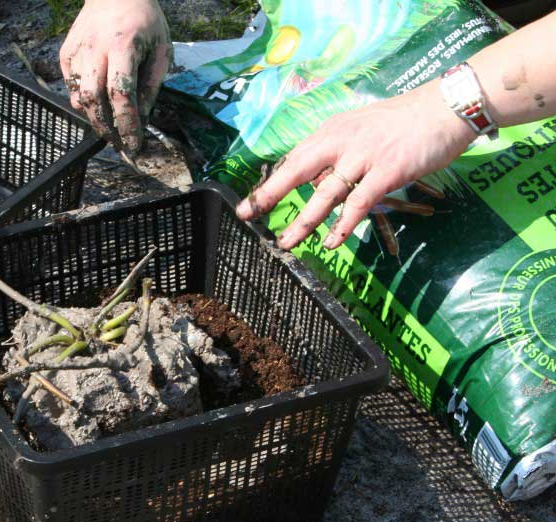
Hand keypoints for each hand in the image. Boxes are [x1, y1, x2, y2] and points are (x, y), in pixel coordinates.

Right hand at [59, 0, 171, 152]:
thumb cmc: (144, 22)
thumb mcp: (161, 51)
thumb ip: (151, 86)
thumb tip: (142, 120)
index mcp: (123, 46)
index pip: (121, 93)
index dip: (127, 124)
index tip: (133, 144)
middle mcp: (95, 49)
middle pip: (94, 100)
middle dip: (106, 128)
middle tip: (118, 142)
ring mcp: (76, 51)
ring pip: (79, 97)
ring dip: (94, 118)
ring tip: (109, 126)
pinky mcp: (65, 53)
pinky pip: (71, 87)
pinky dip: (83, 101)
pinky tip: (98, 103)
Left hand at [235, 81, 476, 249]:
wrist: (445, 108)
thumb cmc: (403, 122)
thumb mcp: (361, 128)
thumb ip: (338, 151)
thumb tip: (318, 179)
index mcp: (332, 131)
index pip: (294, 159)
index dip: (271, 182)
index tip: (251, 202)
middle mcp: (341, 141)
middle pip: (296, 170)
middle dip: (269, 194)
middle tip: (248, 214)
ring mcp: (363, 156)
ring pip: (324, 192)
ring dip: (304, 221)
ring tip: (286, 242)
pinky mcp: (386, 171)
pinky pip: (358, 203)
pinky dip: (344, 225)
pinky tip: (332, 241)